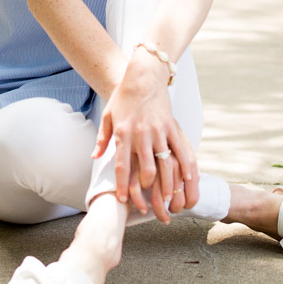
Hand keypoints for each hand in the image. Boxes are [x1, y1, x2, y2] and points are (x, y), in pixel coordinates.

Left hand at [93, 52, 199, 222]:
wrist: (143, 76)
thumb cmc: (123, 97)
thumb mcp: (107, 116)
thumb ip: (102, 138)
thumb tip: (95, 157)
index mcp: (123, 134)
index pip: (122, 166)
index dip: (122, 186)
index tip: (122, 201)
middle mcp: (142, 135)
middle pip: (146, 170)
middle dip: (147, 191)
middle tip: (148, 207)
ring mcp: (159, 132)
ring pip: (166, 164)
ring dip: (168, 186)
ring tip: (169, 202)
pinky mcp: (173, 127)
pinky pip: (182, 152)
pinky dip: (185, 170)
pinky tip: (187, 183)